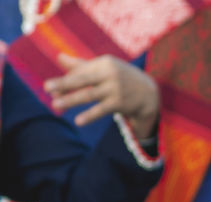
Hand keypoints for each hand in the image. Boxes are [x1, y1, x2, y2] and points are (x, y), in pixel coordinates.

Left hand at [45, 54, 159, 137]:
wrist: (150, 93)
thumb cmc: (122, 78)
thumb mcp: (105, 69)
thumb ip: (82, 65)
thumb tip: (59, 57)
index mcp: (104, 62)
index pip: (80, 72)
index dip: (65, 80)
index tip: (48, 88)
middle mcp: (110, 74)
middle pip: (82, 80)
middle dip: (64, 84)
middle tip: (46, 88)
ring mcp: (115, 89)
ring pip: (89, 95)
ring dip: (71, 100)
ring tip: (55, 105)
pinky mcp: (120, 103)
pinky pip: (101, 110)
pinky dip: (90, 116)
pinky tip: (78, 121)